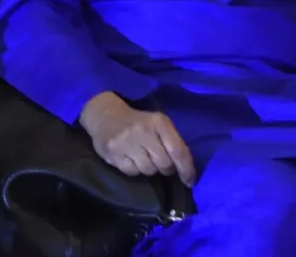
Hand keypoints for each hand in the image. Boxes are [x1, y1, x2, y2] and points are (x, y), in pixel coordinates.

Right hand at [80, 92, 196, 184]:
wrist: (105, 115)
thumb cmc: (139, 122)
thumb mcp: (159, 124)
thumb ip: (173, 143)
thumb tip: (187, 172)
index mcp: (158, 122)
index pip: (178, 151)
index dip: (186, 170)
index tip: (190, 181)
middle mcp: (142, 131)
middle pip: (164, 164)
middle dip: (166, 168)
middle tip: (159, 162)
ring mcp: (125, 142)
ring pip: (148, 170)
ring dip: (149, 169)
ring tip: (143, 158)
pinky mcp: (112, 153)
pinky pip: (132, 172)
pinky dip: (134, 169)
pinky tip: (130, 158)